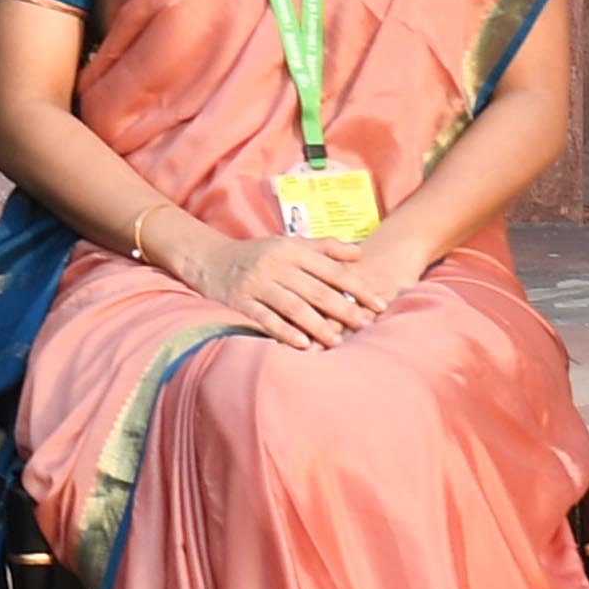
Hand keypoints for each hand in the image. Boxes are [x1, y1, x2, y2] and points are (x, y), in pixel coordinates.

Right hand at [174, 223, 376, 350]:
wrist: (208, 259)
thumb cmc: (257, 254)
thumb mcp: (288, 243)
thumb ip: (324, 248)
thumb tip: (359, 255)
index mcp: (290, 250)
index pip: (332, 269)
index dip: (358, 287)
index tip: (380, 303)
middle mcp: (274, 265)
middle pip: (316, 289)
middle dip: (343, 309)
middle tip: (366, 325)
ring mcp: (256, 284)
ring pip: (293, 306)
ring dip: (317, 325)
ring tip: (338, 341)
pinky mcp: (240, 303)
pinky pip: (265, 319)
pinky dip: (285, 332)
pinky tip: (303, 344)